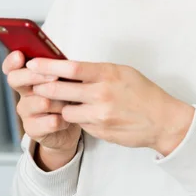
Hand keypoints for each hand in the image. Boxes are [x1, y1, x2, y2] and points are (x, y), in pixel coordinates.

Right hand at [2, 51, 81, 153]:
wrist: (73, 124)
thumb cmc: (69, 96)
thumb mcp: (66, 79)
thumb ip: (59, 69)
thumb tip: (59, 59)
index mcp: (29, 78)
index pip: (12, 67)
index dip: (12, 61)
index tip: (20, 56)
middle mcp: (24, 94)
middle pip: (16, 80)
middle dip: (36, 76)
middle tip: (55, 77)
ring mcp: (26, 112)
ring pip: (41, 101)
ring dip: (61, 102)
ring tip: (71, 102)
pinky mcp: (32, 129)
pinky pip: (50, 122)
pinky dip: (64, 119)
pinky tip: (68, 119)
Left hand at [27, 58, 195, 155]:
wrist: (162, 120)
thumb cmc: (144, 94)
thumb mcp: (124, 73)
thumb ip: (98, 71)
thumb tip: (71, 69)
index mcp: (108, 73)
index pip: (71, 66)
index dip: (48, 65)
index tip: (33, 64)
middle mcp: (102, 93)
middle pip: (59, 88)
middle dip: (43, 86)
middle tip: (36, 84)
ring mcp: (99, 113)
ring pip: (64, 110)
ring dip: (61, 106)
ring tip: (67, 102)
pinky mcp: (99, 130)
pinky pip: (78, 123)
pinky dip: (77, 118)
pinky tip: (85, 114)